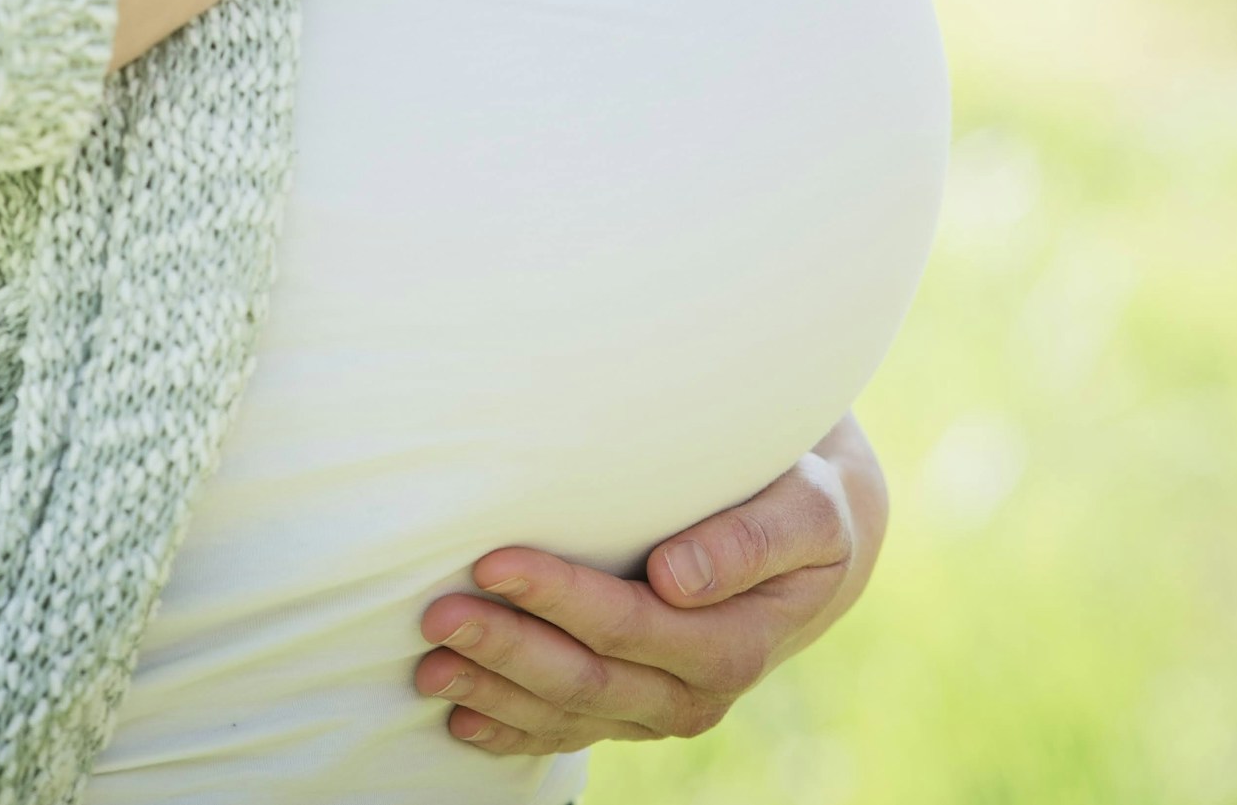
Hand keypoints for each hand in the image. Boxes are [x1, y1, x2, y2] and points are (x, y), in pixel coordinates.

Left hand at [414, 413, 888, 755]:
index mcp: (734, 645)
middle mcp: (692, 693)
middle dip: (507, 649)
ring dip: (493, 691)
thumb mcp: (804, 513)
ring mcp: (655, 710)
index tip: (495, 562)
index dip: (561, 599)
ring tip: (428, 665)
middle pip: (586, 679)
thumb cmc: (798, 505)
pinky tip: (460, 717)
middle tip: (437, 614)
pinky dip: (510, 728)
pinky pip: (564, 732)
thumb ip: (750, 540)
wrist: (808, 544)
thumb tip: (677, 576)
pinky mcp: (627, 711)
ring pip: (565, 713)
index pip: (632, 627)